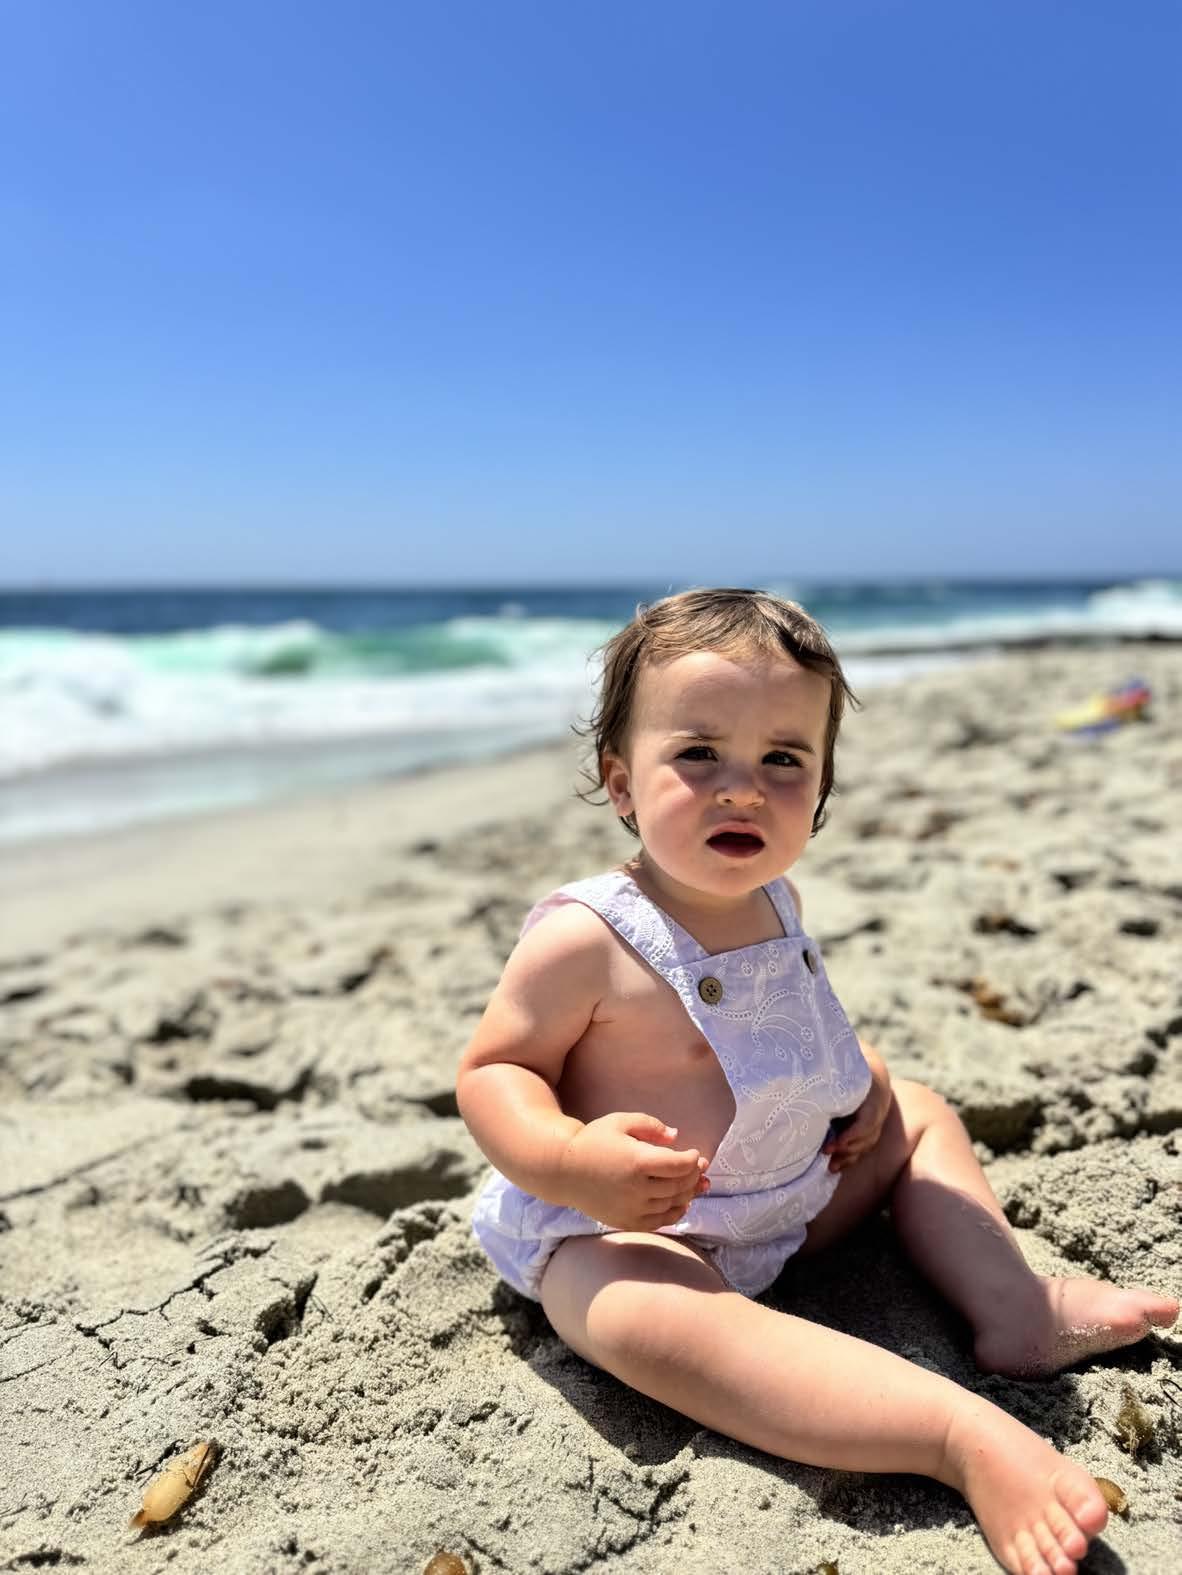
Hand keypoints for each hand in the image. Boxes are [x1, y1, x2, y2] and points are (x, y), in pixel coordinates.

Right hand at [557, 1112, 709, 1230]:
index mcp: (637, 1161)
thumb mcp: (621, 1121)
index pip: (679, 1165)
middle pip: (679, 1186)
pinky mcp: (626, 1221)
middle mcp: (637, 1188)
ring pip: (672, 1205)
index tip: (694, 1153)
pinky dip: (674, 1214)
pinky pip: (659, 1222)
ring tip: (694, 1184)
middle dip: (693, 1176)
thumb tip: (675, 1136)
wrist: (563, 1169)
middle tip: (699, 1167)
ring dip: (688, 1194)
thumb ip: (651, 1125)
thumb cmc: (593, 1140)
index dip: (692, 1160)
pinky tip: (680, 1203)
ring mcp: (632, 1208)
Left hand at [822, 1057, 892, 1172]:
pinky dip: (848, 1160)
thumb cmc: (850, 1073)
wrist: (871, 1076)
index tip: (836, 1142)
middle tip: (825, 1151)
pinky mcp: (868, 1134)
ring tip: (829, 1166)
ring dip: (847, 1158)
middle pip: (866, 1138)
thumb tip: (807, 1070)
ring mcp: (875, 1126)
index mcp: (872, 1098)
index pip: (867, 1123)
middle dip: (846, 1148)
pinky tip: (833, 1167)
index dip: (852, 1135)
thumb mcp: (845, 1073)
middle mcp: (876, 1114)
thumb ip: (830, 1078)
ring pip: (864, 1146)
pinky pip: (861, 1151)